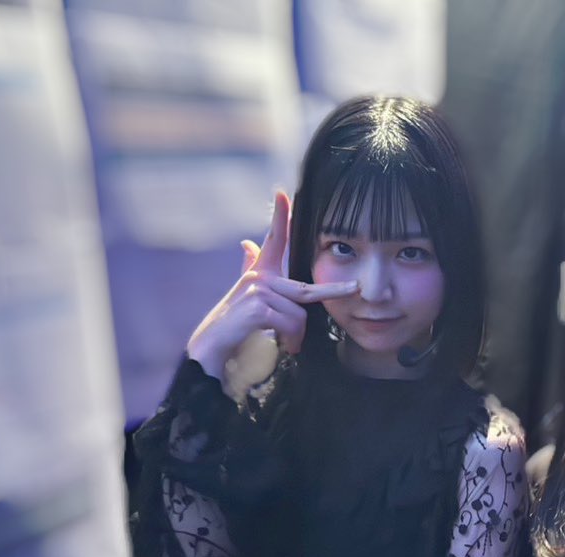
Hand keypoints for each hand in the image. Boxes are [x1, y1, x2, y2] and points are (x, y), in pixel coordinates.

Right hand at [185, 190, 358, 379]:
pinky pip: (291, 323)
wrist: (210, 355)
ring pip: (300, 313)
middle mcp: (257, 277)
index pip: (274, 241)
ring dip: (297, 336)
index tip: (282, 193)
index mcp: (259, 275)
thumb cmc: (233, 333)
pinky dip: (291, 341)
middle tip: (354, 290)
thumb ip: (250, 271)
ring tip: (286, 346)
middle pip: (306, 289)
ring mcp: (256, 290)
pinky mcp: (257, 306)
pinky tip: (281, 348)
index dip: (279, 216)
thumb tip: (247, 243)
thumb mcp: (246, 301)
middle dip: (335, 290)